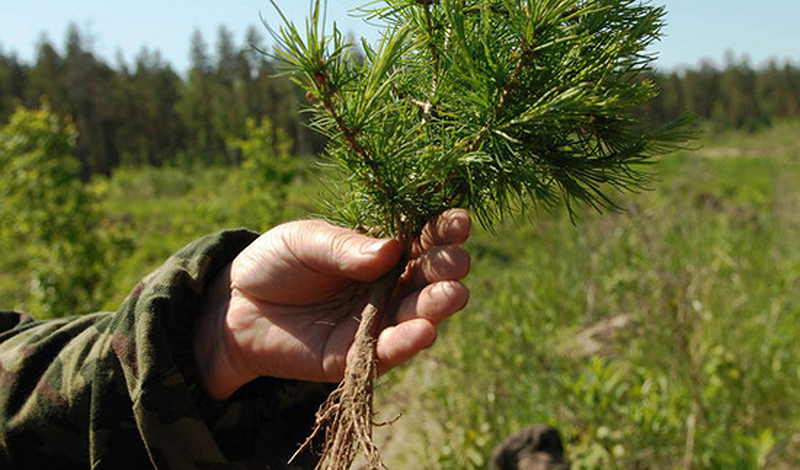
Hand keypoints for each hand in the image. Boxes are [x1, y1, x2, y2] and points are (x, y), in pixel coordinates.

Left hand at [194, 209, 470, 398]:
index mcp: (382, 250)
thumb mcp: (305, 241)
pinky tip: (424, 332)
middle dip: (446, 269)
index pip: (422, 238)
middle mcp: (387, 285)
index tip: (459, 222)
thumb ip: (344, 247)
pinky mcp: (357, 356)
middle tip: (456, 263)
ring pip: (415, 315)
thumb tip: (390, 248)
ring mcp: (375, 321)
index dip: (443, 230)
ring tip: (452, 296)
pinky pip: (386, 352)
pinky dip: (405, 344)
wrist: (235, 306)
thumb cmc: (276, 262)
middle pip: (427, 277)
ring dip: (436, 307)